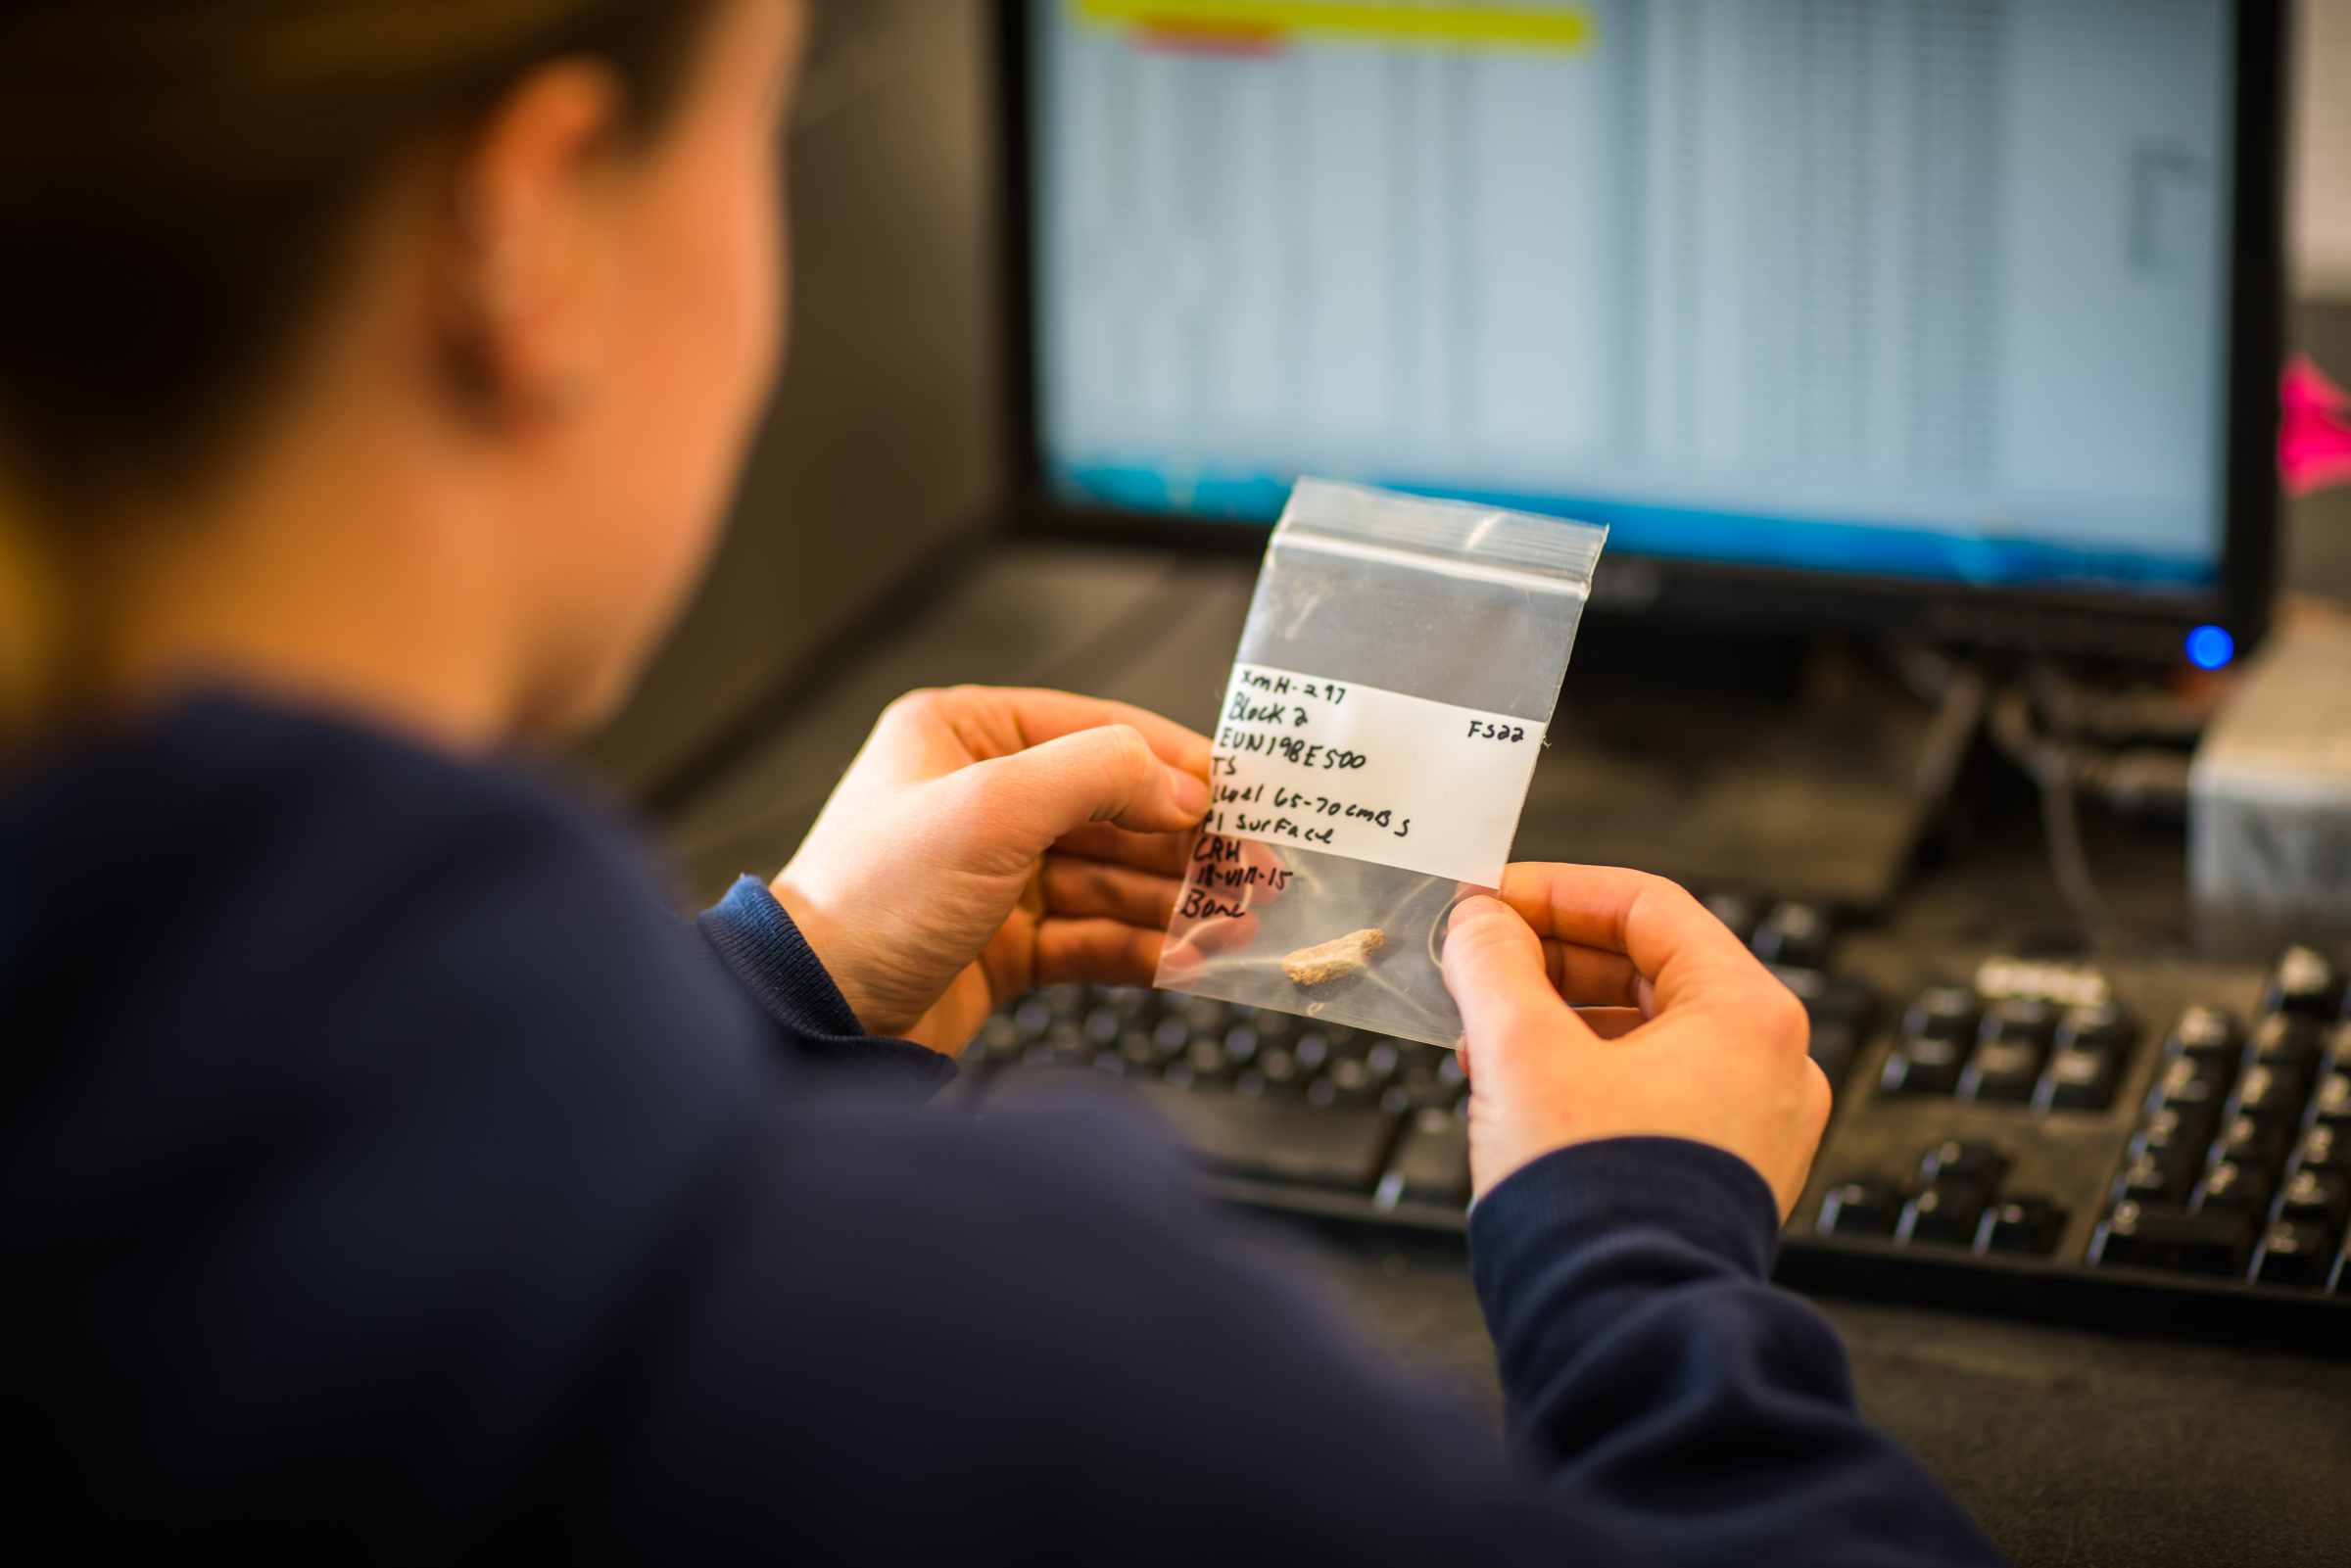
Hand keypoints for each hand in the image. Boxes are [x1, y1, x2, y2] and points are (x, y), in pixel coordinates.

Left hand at [770, 687, 1209, 1052]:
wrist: (816, 1011)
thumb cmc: (872, 898)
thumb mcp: (991, 808)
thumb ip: (1097, 775)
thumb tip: (1180, 784)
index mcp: (962, 736)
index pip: (1094, 731)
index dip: (1173, 764)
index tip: (1240, 793)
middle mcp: (980, 799)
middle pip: (1112, 810)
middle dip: (1187, 844)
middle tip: (1258, 868)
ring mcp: (993, 876)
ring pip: (1110, 879)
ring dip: (1175, 901)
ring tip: (1238, 923)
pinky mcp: (1002, 945)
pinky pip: (1090, 937)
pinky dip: (1141, 947)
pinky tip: (1188, 959)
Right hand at [1439, 864, 1829, 1214]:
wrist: (1621, 1329)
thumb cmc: (1594, 1199)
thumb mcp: (1521, 1052)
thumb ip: (1492, 966)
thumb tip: (1477, 923)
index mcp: (1748, 1015)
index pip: (1646, 906)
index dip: (1552, 890)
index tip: (1487, 899)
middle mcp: (1770, 1064)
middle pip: (1647, 966)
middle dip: (1547, 959)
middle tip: (1474, 957)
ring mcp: (1753, 1124)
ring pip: (1644, 1030)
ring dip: (1557, 1016)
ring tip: (1481, 1032)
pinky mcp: (1722, 1172)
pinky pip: (1652, 1088)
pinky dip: (1584, 1070)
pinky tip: (1518, 1087)